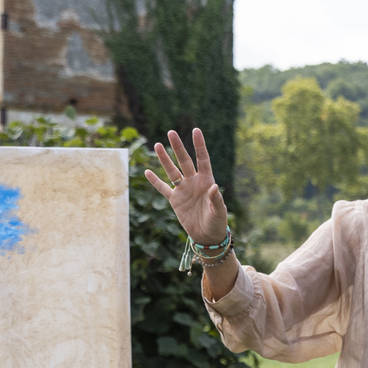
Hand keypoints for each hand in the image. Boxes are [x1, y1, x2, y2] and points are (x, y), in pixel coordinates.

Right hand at [143, 128, 228, 247]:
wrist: (207, 236)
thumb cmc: (217, 222)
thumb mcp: (219, 211)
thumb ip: (216, 199)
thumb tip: (215, 187)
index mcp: (207, 181)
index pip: (203, 159)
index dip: (199, 145)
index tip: (195, 131)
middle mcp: (194, 182)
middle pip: (184, 161)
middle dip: (178, 147)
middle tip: (171, 132)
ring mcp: (183, 190)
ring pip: (172, 171)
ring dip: (165, 159)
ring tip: (158, 145)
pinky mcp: (174, 201)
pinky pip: (163, 188)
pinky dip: (155, 181)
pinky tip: (147, 172)